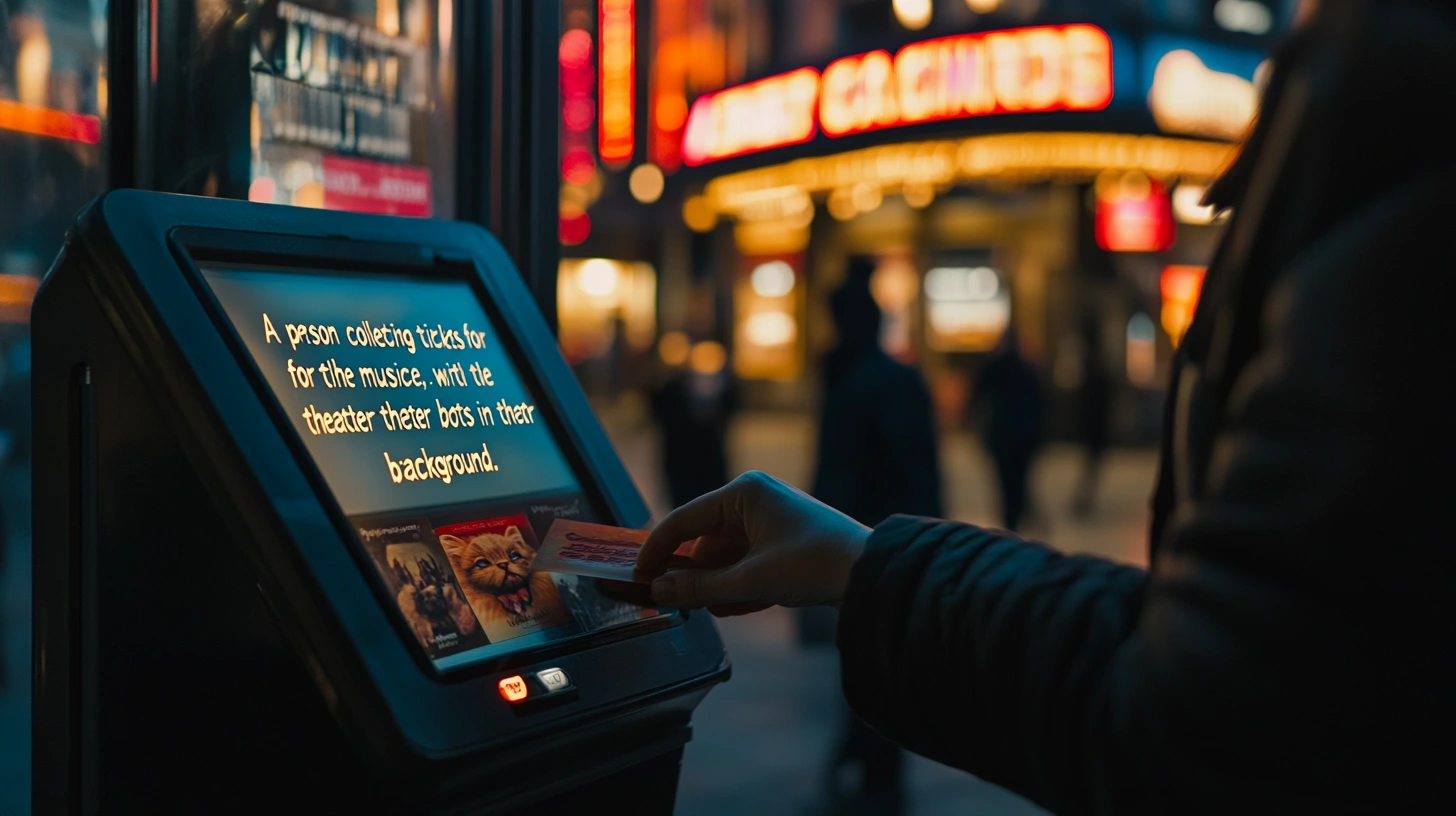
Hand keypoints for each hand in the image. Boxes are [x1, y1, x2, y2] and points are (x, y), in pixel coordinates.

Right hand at [636, 471, 870, 615]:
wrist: (871, 574)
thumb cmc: (814, 563)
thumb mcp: (750, 581)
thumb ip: (698, 587)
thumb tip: (658, 590)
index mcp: (743, 493)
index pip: (683, 520)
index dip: (657, 550)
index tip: (637, 576)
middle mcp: (754, 500)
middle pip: (704, 540)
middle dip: (694, 574)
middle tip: (674, 601)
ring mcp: (769, 521)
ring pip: (725, 557)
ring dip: (718, 584)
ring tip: (717, 606)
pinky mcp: (781, 543)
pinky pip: (745, 564)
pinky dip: (739, 585)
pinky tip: (738, 606)